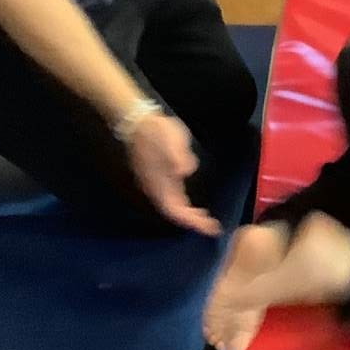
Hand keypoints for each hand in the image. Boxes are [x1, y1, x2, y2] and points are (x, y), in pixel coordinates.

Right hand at [124, 113, 219, 235]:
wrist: (136, 121)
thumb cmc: (155, 130)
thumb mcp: (170, 138)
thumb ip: (177, 155)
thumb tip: (184, 170)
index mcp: (159, 182)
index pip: (175, 211)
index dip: (191, 222)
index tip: (209, 228)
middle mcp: (156, 188)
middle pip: (175, 213)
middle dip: (193, 222)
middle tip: (213, 227)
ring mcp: (156, 184)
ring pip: (173, 207)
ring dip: (189, 216)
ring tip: (205, 219)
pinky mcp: (159, 178)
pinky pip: (172, 199)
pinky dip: (184, 206)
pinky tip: (193, 205)